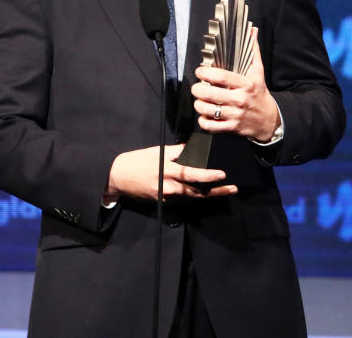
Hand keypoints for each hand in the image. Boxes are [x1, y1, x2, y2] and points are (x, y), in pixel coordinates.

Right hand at [105, 144, 237, 201]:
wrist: (118, 177)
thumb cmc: (138, 161)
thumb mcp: (157, 152)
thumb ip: (177, 152)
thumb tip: (193, 149)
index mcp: (168, 171)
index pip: (192, 174)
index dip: (208, 176)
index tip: (222, 175)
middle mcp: (169, 187)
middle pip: (197, 191)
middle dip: (216, 191)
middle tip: (232, 189)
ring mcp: (167, 197)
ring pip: (192, 197)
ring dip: (208, 194)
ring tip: (225, 191)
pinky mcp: (164, 202)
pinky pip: (183, 199)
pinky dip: (195, 195)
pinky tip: (205, 192)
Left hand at [192, 27, 279, 142]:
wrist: (270, 120)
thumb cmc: (260, 93)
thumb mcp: (258, 72)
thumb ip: (253, 51)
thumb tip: (252, 31)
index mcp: (245, 84)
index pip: (221, 77)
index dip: (205, 73)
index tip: (200, 71)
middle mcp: (239, 99)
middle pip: (210, 94)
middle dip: (197, 90)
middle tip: (196, 87)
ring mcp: (235, 114)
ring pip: (208, 110)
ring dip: (199, 105)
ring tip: (200, 100)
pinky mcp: (231, 127)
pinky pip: (210, 126)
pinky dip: (203, 120)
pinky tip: (205, 115)